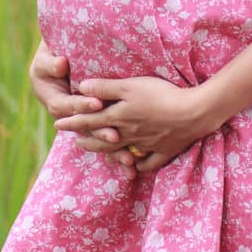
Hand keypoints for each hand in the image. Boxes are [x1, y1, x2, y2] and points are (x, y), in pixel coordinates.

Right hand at [29, 41, 144, 178]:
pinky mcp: (96, 126)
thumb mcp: (45, 62)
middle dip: (101, 133)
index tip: (97, 103)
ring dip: (113, 150)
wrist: (53, 70)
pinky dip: (120, 152)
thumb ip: (51, 64)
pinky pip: (108, 142)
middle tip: (115, 136)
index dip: (82, 105)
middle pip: (86, 128)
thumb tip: (60, 64)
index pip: (69, 106)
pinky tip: (134, 164)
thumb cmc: (49, 64)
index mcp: (56, 103)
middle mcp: (70, 118)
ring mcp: (84, 124)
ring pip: (98, 140)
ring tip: (128, 159)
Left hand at [53, 76, 214, 174]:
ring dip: (107, 152)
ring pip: (122, 151)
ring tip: (99, 152)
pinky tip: (136, 165)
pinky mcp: (164, 150)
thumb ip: (105, 88)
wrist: (193, 113)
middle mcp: (128, 134)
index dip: (73, 122)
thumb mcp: (130, 86)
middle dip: (87, 140)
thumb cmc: (160, 95)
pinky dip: (140, 165)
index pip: (89, 121)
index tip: (57, 123)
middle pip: (103, 140)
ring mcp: (147, 145)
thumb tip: (81, 88)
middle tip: (74, 142)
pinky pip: (149, 162)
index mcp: (118, 117)